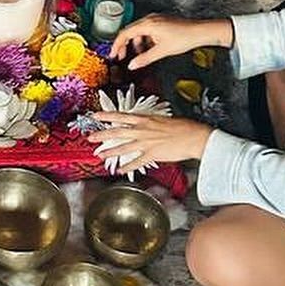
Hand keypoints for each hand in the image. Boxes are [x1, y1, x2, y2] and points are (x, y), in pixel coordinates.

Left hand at [92, 110, 211, 171]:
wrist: (194, 136)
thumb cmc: (183, 127)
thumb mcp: (164, 119)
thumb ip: (151, 122)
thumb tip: (145, 124)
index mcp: (146, 119)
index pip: (121, 116)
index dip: (107, 116)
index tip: (95, 116)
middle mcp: (143, 130)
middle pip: (117, 132)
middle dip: (102, 135)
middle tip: (90, 138)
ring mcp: (146, 143)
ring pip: (123, 147)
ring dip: (110, 152)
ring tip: (100, 155)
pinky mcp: (153, 154)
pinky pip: (137, 162)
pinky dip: (128, 166)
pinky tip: (120, 170)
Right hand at [110, 15, 233, 70]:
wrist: (200, 32)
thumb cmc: (184, 38)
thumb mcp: (161, 51)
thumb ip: (144, 59)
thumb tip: (133, 65)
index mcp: (147, 24)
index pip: (125, 33)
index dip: (116, 45)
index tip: (113, 54)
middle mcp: (150, 19)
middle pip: (130, 31)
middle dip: (125, 45)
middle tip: (121, 56)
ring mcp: (156, 20)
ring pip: (139, 32)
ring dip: (136, 43)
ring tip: (139, 55)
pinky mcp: (162, 22)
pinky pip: (147, 31)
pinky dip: (145, 41)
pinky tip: (150, 49)